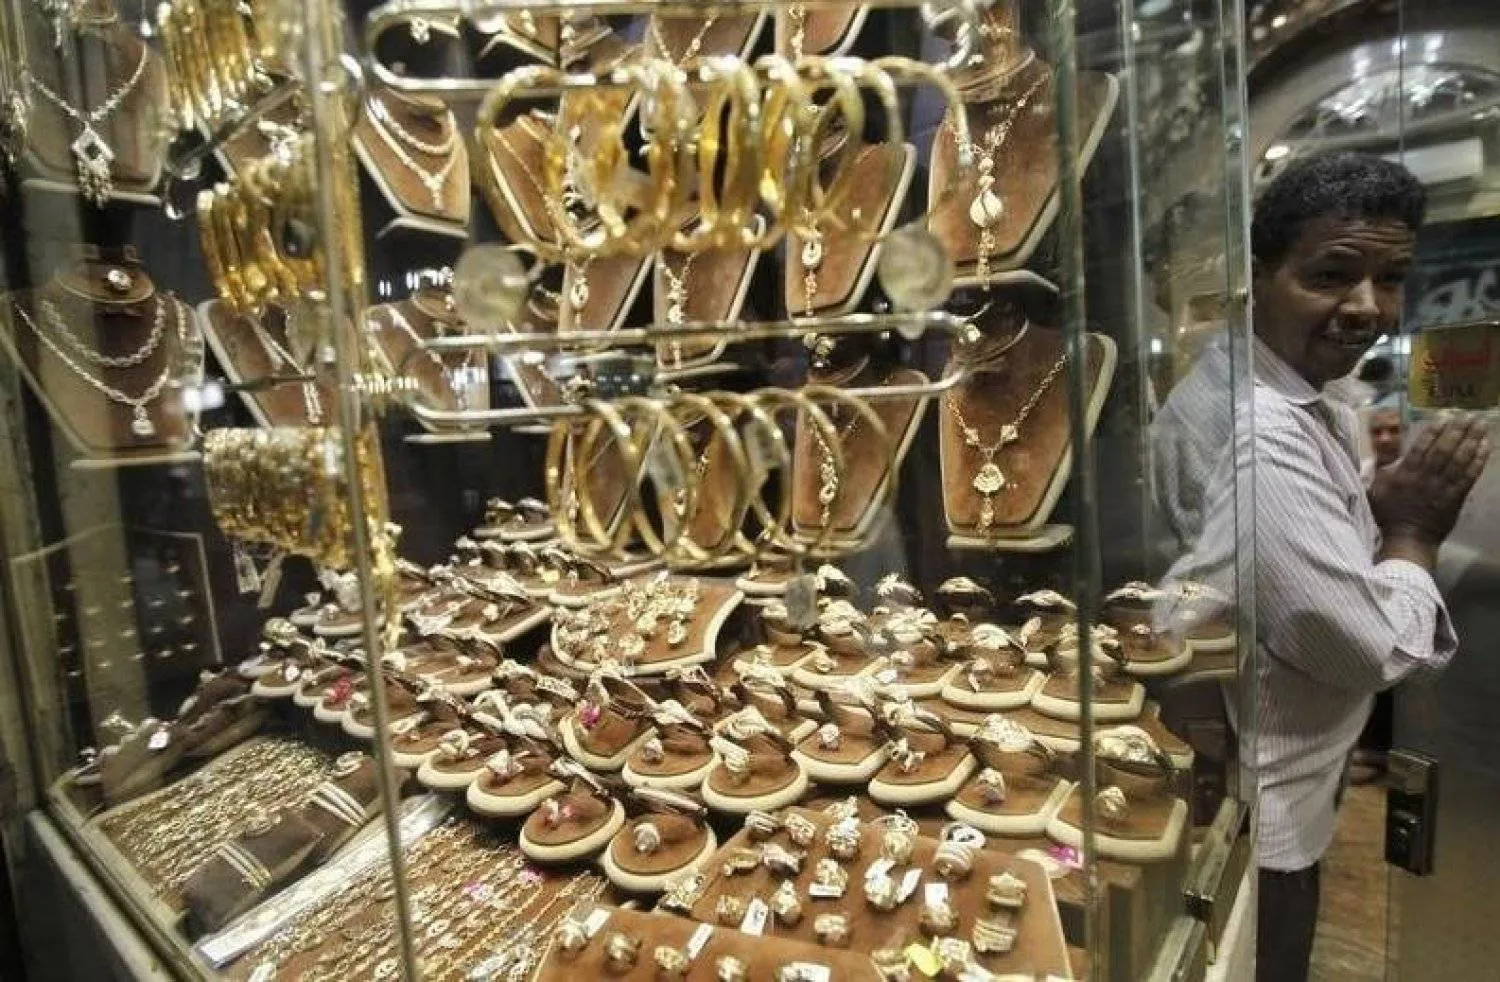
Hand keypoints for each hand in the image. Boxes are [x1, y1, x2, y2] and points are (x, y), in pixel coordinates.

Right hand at [1369, 412, 1490, 565]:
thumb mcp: (1375, 487)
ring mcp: (1443, 487)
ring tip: (1482, 425)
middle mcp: (1426, 477)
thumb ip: (1381, 464)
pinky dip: (1479, 461)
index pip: (1422, 446)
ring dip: (1472, 441)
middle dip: (1458, 430)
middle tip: (1470, 415)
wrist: (1408, 538)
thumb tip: (1382, 442)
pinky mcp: (1456, 497)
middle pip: (1444, 449)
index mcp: (1405, 473)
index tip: (1445, 416)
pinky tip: (1486, 447)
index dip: (1435, 430)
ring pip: (1459, 460)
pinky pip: (1469, 476)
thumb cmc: (1389, 512)